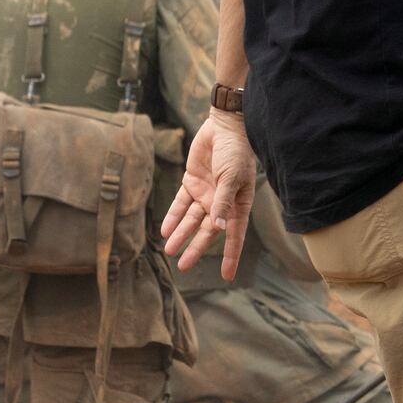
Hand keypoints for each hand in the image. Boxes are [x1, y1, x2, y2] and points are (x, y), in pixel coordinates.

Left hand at [163, 109, 256, 279]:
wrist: (224, 127)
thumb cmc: (235, 152)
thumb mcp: (231, 179)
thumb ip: (223, 203)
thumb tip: (220, 228)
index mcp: (238, 204)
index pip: (233, 235)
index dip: (231, 255)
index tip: (227, 275)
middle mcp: (221, 203)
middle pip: (207, 231)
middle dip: (196, 248)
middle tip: (184, 266)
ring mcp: (206, 194)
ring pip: (191, 220)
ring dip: (181, 234)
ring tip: (169, 250)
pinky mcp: (192, 183)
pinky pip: (180, 204)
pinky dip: (173, 216)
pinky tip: (165, 230)